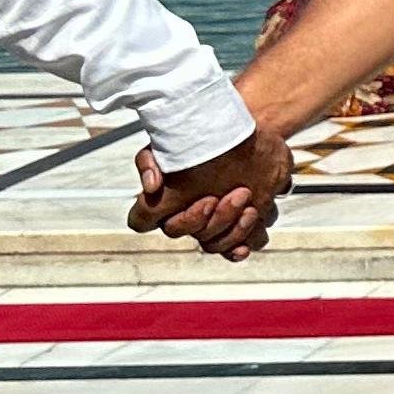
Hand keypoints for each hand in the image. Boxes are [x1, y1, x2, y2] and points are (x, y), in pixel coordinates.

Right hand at [128, 128, 291, 261]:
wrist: (248, 142)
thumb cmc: (206, 143)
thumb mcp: (172, 142)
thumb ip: (150, 161)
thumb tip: (151, 186)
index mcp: (166, 199)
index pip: (143, 219)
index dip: (154, 216)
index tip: (185, 197)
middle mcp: (187, 216)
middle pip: (189, 233)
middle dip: (213, 216)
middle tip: (237, 193)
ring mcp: (212, 225)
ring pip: (213, 244)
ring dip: (233, 231)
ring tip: (250, 208)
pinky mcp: (236, 230)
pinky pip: (233, 251)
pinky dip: (238, 249)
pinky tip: (246, 242)